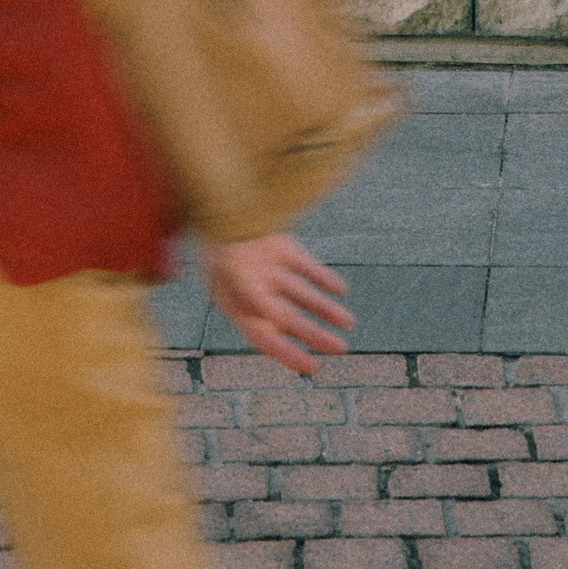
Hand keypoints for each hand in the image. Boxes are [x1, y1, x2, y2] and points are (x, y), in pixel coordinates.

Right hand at [202, 232, 352, 374]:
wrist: (220, 201)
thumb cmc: (219, 241)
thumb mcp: (229, 274)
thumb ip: (252, 298)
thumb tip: (274, 320)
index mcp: (238, 306)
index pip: (265, 338)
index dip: (288, 354)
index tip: (312, 367)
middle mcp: (256, 292)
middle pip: (290, 319)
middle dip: (314, 335)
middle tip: (341, 348)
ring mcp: (270, 270)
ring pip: (302, 296)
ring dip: (325, 309)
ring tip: (349, 322)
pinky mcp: (282, 248)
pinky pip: (307, 267)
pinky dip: (324, 277)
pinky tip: (341, 289)